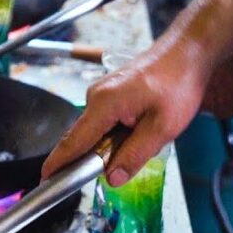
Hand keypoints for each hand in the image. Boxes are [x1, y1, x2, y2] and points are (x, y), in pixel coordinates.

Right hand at [41, 38, 209, 185]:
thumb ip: (135, 155)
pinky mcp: (109, 93)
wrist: (187, 52)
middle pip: (82, 138)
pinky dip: (115, 133)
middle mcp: (95, 96)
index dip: (59, 163)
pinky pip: (103, 122)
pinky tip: (139, 130)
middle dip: (93, 158)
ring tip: (144, 139)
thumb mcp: (163, 127)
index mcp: (104, 104)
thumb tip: (112, 178)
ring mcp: (101, 93)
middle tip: (119, 169)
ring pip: (95, 131)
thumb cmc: (178, 83)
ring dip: (111, 144)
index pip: (74, 141)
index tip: (45, 180)